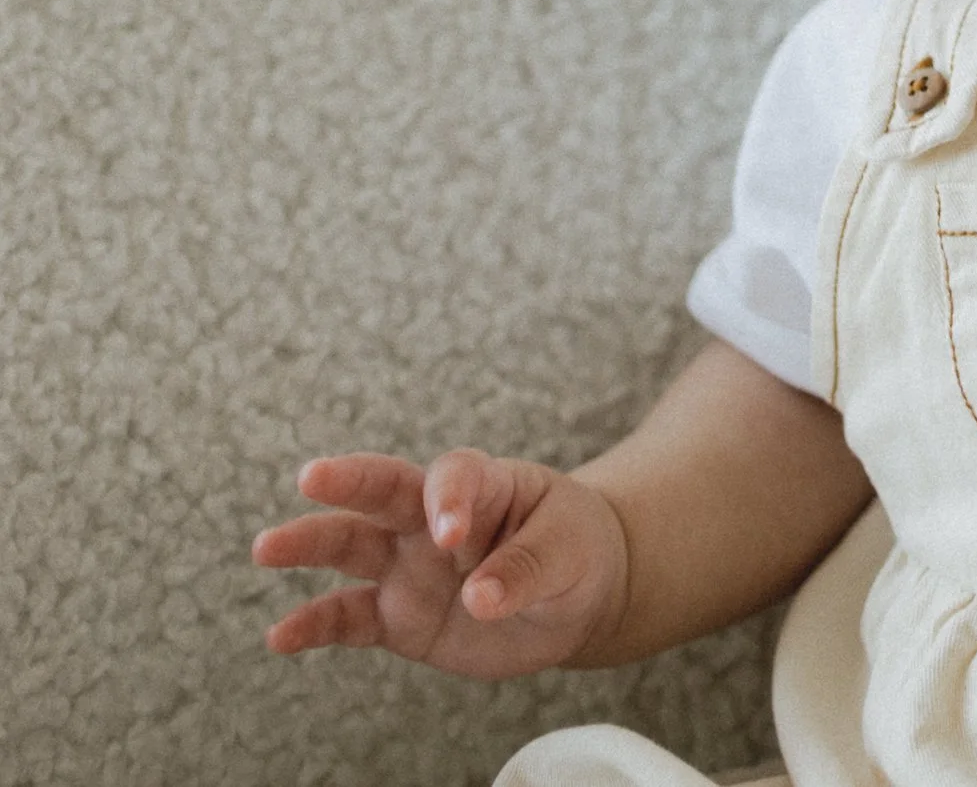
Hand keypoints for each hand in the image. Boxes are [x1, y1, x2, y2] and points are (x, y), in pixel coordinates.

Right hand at [252, 448, 629, 677]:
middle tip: (312, 476)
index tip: (452, 533)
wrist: (574, 592)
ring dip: (310, 544)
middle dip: (349, 482)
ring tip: (265, 548)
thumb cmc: (575, 548)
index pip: (454, 477)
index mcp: (482, 484)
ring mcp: (410, 565)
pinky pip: (349, 618)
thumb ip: (526, 568)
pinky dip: (314, 626)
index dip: (450, 499)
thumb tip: (479, 599)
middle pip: (384, 490)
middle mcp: (433, 518)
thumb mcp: (568, 550)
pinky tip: (280, 636)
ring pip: (352, 546)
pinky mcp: (398, 616)